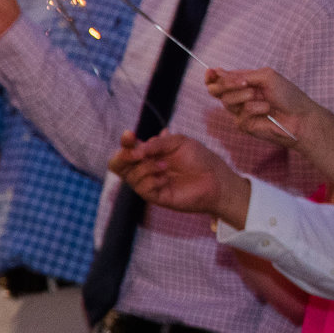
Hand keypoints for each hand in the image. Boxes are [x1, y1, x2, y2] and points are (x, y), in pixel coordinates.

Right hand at [109, 131, 250, 226]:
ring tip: (165, 166)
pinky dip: (151, 181)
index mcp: (149, 153)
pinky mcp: (155, 196)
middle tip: (138, 154)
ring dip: (146, 168)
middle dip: (124, 157)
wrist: (215, 178)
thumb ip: (156, 144)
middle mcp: (145, 168)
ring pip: (130, 176)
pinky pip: (142, 189)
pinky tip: (165, 179)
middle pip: (117, 165)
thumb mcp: (178, 142)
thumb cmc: (199, 158)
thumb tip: (136, 150)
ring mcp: (148, 183)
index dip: (125, 141)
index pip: (127, 148)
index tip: (130, 135)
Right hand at [203, 66, 326, 150]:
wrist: (299, 116)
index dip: (212, 76)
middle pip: (216, 90)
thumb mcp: (266, 76)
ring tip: (263, 98)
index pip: (219, 79)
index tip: (210, 72)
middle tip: (244, 84)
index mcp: (243, 83)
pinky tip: (267, 110)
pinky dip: (255, 109)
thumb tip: (218, 73)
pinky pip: (240, 115)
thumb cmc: (287, 95)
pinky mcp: (243, 124)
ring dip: (245, 97)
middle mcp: (239, 96)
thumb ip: (241, 75)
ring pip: (227, 101)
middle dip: (226, 85)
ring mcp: (240, 111)